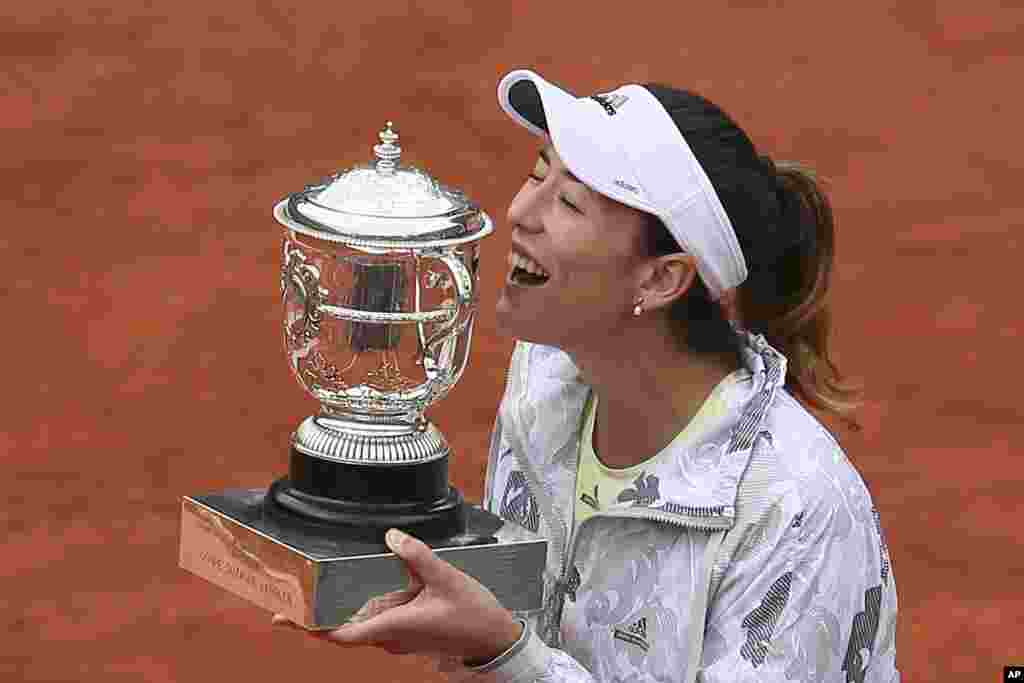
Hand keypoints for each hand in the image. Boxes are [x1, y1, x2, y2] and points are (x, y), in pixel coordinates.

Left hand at [272, 528, 522, 662]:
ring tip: (315, 590)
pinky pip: (377, 619)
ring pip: (361, 622)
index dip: (311, 627)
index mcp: (394, 625)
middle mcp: (391, 636)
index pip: (341, 633)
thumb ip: (417, 556)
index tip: (287, 618)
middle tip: (288, 599)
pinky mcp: (407, 631)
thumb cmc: (472, 613)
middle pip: (344, 628)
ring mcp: (398, 636)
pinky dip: (363, 607)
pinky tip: (359, 588)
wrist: (493, 638)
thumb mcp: (446, 578)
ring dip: (341, 609)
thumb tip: (391, 536)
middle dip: (317, 615)